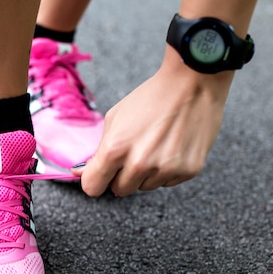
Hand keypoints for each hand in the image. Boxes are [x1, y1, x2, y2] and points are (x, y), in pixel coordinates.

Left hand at [73, 50, 232, 196]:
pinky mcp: (188, 170)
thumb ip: (98, 151)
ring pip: (144, 187)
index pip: (93, 187)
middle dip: (120, 176)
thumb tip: (79, 173)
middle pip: (119, 190)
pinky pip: (167, 183)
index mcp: (115, 149)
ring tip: (155, 145)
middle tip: (132, 152)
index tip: (100, 174)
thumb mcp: (115, 120)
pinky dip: (166, 170)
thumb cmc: (151, 98)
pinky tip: (171, 147)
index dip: (95, 180)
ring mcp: (166, 169)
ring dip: (145, 174)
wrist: (193, 83)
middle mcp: (140, 164)